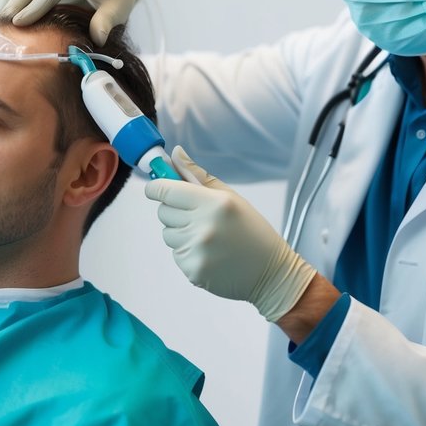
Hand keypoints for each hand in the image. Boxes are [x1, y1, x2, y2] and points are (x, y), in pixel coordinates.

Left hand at [145, 147, 316, 321]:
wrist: (270, 272)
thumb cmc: (251, 230)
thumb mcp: (230, 197)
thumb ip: (197, 175)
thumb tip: (174, 153)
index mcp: (214, 203)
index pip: (167, 190)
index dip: (156, 187)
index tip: (155, 188)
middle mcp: (203, 226)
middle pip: (163, 212)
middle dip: (174, 211)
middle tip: (197, 216)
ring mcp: (197, 250)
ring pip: (167, 234)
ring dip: (180, 233)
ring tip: (208, 237)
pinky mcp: (192, 270)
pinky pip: (175, 254)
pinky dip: (187, 252)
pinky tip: (209, 254)